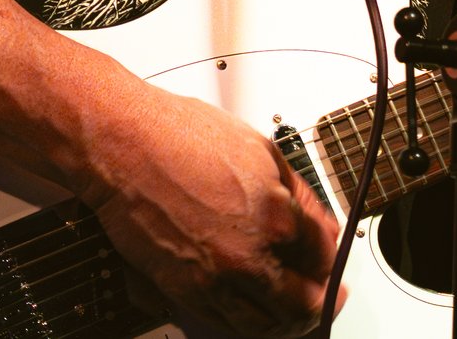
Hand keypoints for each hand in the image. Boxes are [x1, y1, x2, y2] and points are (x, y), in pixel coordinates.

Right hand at [74, 84, 346, 337]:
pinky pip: (225, 324)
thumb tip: (318, 225)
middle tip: (323, 297)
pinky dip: (246, 322)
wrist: (125, 147)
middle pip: (302, 303)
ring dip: (284, 319)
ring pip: (265, 324)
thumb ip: (298, 196)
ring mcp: (215, 279)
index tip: (328, 261)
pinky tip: (252, 310)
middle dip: (318, 300)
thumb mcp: (263, 151)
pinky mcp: (183, 291)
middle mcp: (249, 256)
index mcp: (276, 216)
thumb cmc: (182, 138)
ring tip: (291, 310)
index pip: (324, 256)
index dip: (330, 259)